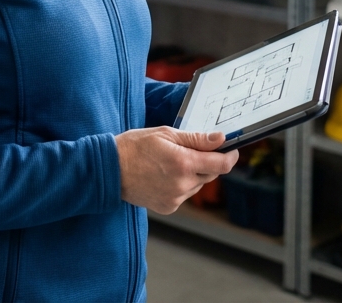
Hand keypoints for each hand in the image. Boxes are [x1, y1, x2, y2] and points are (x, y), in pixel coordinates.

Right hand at [114, 127, 238, 214]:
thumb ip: (196, 139)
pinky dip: (182, 184)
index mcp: (183, 163)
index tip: (231, 150)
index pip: (221, 164)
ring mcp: (175, 198)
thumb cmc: (135, 146)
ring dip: (193, 174)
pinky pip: (185, 194)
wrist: (110, 169)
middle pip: (211, 174)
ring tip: (171, 163)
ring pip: (198, 185)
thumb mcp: (166, 134)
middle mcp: (182, 184)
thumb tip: (220, 139)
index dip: (230, 156)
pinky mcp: (169, 207)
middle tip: (190, 150)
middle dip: (207, 162)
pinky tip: (164, 175)